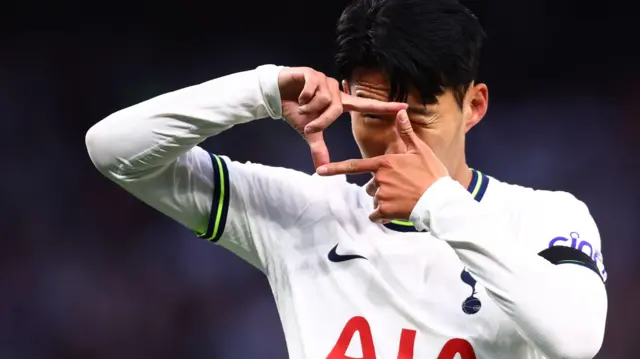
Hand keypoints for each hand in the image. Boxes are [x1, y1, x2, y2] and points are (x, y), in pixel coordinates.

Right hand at [278, 67, 407, 167]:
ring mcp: (324, 80)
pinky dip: (303, 96)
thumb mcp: (309, 132)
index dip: (385, 107)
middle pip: (335, 108)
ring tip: (301, 105)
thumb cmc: (296, 112)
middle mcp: (336, 90)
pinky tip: (298, 96)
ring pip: (323, 99)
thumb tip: (321, 168)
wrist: (276, 96)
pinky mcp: (311, 73)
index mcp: (340, 103)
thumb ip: (318, 148)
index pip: (366, 105)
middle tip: (307, 124)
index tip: (404, 107)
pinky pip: (313, 88)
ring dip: (309, 107)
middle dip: (320, 120)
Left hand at [316, 110, 448, 221]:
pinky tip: (397, 211)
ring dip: (384, 201)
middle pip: (370, 186)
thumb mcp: (420, 150)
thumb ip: (406, 132)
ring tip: (403, 199)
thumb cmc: (432, 174)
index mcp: (384, 163)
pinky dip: (383, 215)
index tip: (320, 171)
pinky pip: (376, 214)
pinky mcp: (385, 210)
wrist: (440, 200)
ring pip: (375, 199)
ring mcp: (381, 195)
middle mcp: (379, 179)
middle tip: (402, 188)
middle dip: (381, 188)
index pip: (354, 166)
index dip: (335, 168)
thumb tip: (400, 112)